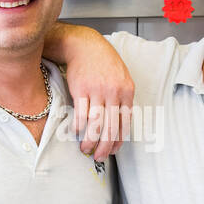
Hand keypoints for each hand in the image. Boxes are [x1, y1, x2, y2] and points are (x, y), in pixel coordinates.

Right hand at [63, 36, 134, 162]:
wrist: (86, 46)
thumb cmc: (105, 64)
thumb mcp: (122, 79)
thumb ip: (123, 100)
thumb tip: (121, 126)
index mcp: (127, 91)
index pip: (125, 123)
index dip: (119, 140)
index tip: (114, 151)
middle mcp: (113, 92)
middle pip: (110, 127)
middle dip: (105, 147)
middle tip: (100, 157)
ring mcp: (96, 91)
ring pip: (95, 123)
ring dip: (90, 141)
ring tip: (86, 149)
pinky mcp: (80, 89)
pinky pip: (80, 113)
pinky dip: (78, 126)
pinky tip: (77, 133)